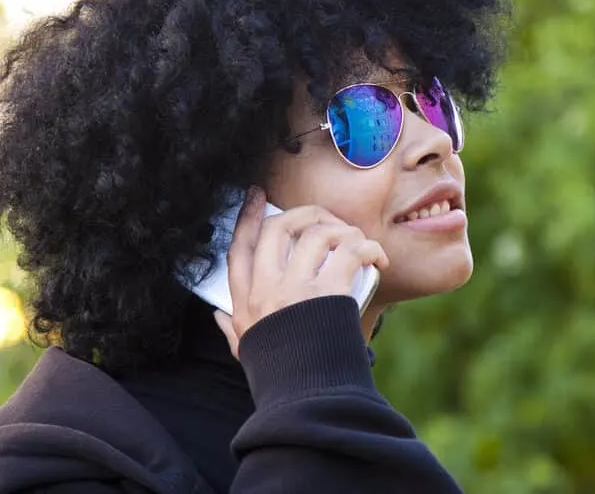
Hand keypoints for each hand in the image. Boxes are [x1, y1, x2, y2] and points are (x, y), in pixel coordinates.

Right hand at [213, 186, 388, 357]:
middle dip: (305, 213)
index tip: (257, 195)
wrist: (307, 398)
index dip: (247, 216)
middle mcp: (265, 288)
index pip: (239, 246)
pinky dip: (367, 248)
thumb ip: (232, 328)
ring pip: (317, 233)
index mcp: (244, 300)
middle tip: (324, 218)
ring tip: (356, 242)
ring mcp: (295, 288)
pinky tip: (376, 258)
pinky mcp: (327, 292)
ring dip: (343, 230)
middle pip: (279, 227)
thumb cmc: (281, 373)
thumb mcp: (246, 350)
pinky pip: (349, 251)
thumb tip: (218, 313)